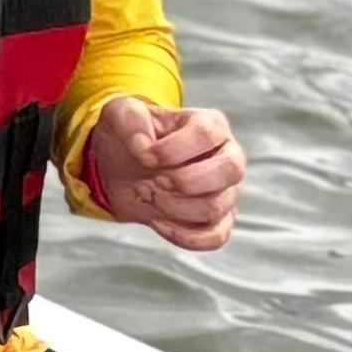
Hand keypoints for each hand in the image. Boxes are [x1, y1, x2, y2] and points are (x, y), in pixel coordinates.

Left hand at [87, 94, 243, 250]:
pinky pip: (217, 236)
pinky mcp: (218, 219)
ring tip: (152, 195)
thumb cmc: (130, 136)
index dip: (172, 149)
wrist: (121, 167)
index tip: (144, 156)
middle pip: (232, 169)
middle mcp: (227, 156)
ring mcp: (226, 190)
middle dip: (185, 180)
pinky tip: (157, 222)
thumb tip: (144, 145)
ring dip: (175, 207)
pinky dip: (185, 236)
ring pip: (217, 206)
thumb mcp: (119, 114)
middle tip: (156, 180)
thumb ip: (129, 118)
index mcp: (209, 125)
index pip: (207, 134)